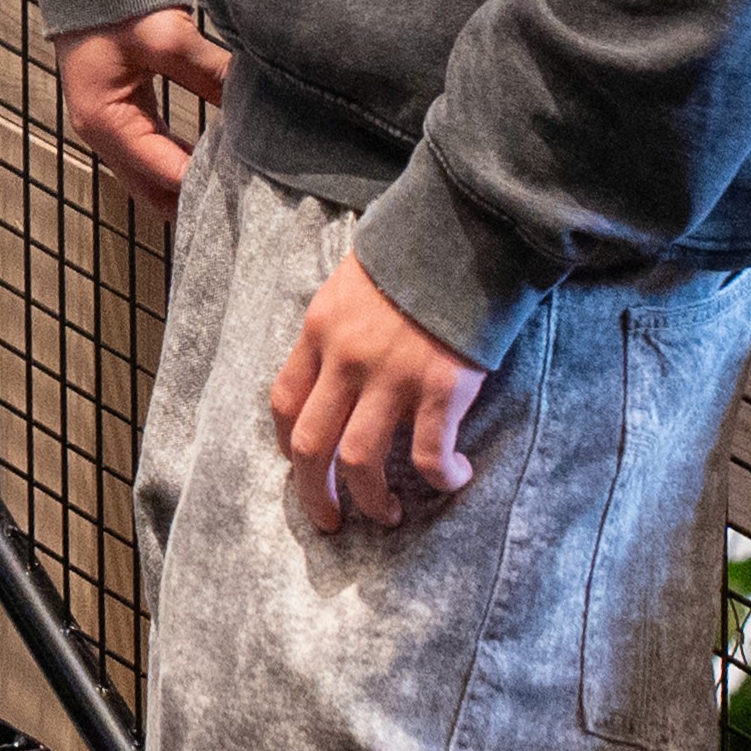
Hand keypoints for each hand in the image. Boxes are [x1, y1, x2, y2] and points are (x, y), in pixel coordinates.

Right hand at [52, 10, 232, 210]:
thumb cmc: (115, 0)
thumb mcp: (166, 37)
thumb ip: (211, 74)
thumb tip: (256, 102)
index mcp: (106, 122)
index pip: (164, 174)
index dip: (207, 183)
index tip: (251, 184)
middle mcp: (103, 134)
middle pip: (154, 191)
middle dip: (197, 199)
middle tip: (247, 199)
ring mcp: (110, 126)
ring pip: (154, 177)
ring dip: (189, 183)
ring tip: (236, 183)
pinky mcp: (122, 113)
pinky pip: (155, 153)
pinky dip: (182, 161)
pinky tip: (214, 160)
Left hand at [269, 254, 485, 541]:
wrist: (466, 231)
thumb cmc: (414, 256)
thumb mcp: (354, 284)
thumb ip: (340, 329)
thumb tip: (337, 372)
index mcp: (320, 331)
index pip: (284, 401)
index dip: (287, 443)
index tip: (301, 464)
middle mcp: (347, 359)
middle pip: (311, 444)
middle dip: (314, 493)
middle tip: (329, 519)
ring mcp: (393, 377)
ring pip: (361, 461)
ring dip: (369, 499)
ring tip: (385, 514)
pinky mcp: (441, 389)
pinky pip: (428, 456)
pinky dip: (439, 478)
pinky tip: (453, 478)